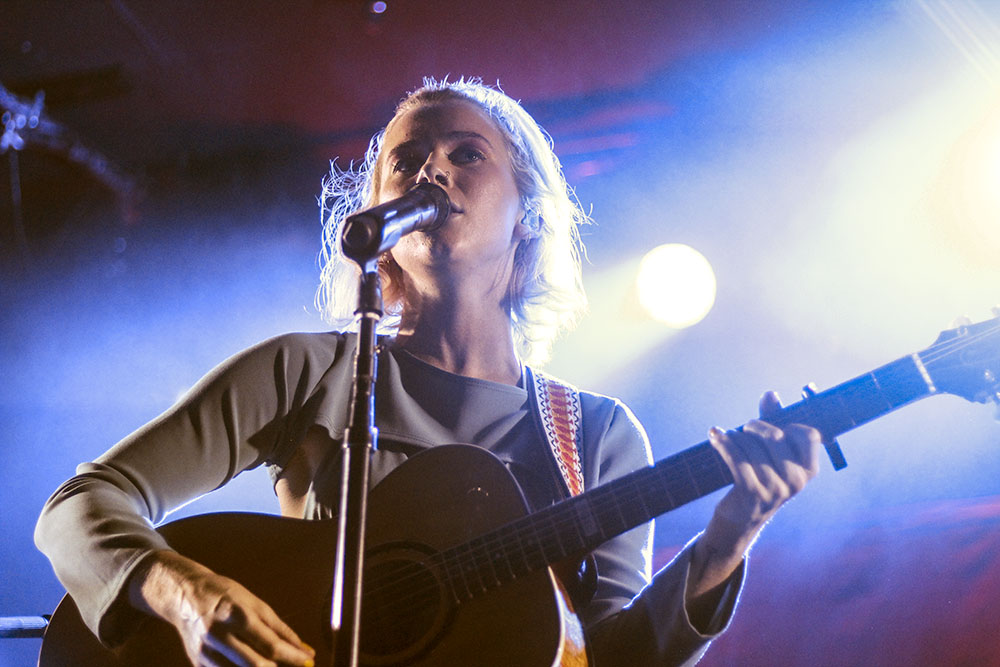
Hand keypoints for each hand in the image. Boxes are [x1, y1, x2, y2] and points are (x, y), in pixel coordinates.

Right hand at [129, 550, 314, 666]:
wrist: (184, 596)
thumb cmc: (225, 595)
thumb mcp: (255, 603)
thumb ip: (279, 628)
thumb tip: (303, 649)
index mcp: (237, 615)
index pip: (270, 645)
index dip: (293, 657)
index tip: (308, 662)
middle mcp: (220, 636)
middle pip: (256, 665)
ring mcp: (206, 653)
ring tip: (277, 666)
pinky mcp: (198, 663)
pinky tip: (258, 666)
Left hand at [685, 392, 820, 621]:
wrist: (741, 519)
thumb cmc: (759, 476)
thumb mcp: (770, 452)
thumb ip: (773, 421)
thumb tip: (771, 394)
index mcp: (809, 470)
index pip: (808, 434)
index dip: (788, 423)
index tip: (773, 424)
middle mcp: (797, 480)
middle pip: (775, 436)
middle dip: (755, 426)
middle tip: (744, 429)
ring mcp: (776, 489)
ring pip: (752, 446)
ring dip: (734, 436)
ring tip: (725, 436)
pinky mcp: (752, 493)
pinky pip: (736, 458)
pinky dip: (723, 443)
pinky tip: (714, 435)